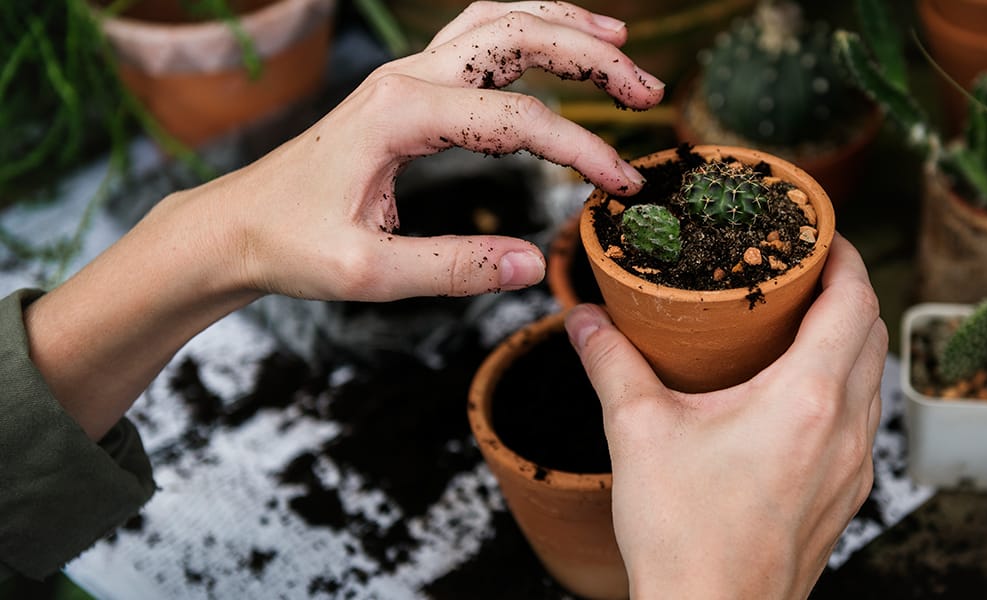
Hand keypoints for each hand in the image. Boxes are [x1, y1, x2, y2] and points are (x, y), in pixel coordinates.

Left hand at [208, 0, 664, 301]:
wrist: (236, 225)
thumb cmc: (291, 245)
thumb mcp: (369, 273)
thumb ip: (454, 268)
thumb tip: (534, 264)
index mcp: (400, 115)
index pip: (518, 120)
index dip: (581, 150)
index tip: (622, 186)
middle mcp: (406, 78)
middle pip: (517, 36)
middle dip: (592, 56)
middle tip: (648, 90)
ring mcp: (406, 74)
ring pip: (498, 20)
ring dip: (564, 25)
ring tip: (621, 43)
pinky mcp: (407, 87)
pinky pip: (477, 36)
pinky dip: (527, 28)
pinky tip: (558, 41)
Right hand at [565, 234, 886, 598]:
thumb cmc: (683, 536)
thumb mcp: (637, 433)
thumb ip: (611, 363)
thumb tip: (584, 318)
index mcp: (807, 398)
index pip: (854, 300)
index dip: (844, 255)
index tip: (819, 233)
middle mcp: (846, 429)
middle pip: (872, 332)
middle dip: (846, 290)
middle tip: (801, 270)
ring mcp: (854, 468)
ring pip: (872, 378)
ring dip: (848, 339)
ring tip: (798, 323)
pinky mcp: (846, 497)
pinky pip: (862, 421)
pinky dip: (843, 386)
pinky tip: (796, 394)